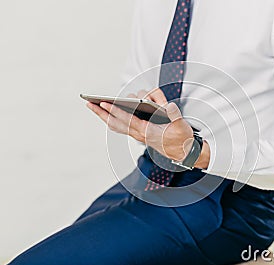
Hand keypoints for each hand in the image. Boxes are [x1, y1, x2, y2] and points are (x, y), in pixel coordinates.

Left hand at [86, 88, 202, 162]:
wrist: (184, 153)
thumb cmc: (182, 138)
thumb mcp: (181, 125)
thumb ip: (174, 115)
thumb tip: (168, 105)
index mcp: (148, 131)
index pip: (128, 119)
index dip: (116, 111)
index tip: (104, 102)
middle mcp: (140, 134)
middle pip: (116, 123)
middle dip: (102, 113)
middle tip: (89, 103)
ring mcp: (138, 135)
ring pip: (117, 126)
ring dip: (105, 116)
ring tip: (95, 106)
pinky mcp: (140, 135)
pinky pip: (121, 127)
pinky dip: (112, 120)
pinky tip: (107, 114)